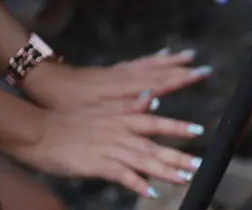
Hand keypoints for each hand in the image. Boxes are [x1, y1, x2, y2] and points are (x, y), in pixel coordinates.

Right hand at [9, 109, 204, 196]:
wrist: (36, 130)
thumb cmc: (65, 123)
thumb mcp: (100, 111)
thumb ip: (127, 110)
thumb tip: (151, 101)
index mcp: (120, 118)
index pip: (154, 121)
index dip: (177, 126)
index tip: (198, 131)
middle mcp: (118, 131)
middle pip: (154, 145)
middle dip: (178, 155)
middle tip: (199, 165)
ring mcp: (108, 147)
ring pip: (143, 160)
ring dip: (165, 171)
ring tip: (184, 179)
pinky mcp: (96, 163)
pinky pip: (121, 175)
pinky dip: (137, 183)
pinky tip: (152, 193)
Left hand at [24, 48, 211, 113]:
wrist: (46, 84)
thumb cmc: (68, 105)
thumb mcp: (95, 112)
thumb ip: (126, 108)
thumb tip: (153, 100)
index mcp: (124, 90)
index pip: (160, 83)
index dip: (181, 80)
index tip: (200, 75)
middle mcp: (125, 79)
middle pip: (160, 72)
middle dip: (183, 71)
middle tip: (206, 69)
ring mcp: (119, 73)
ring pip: (151, 64)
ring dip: (172, 62)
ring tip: (191, 56)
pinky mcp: (112, 72)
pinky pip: (139, 62)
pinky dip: (154, 58)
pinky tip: (163, 55)